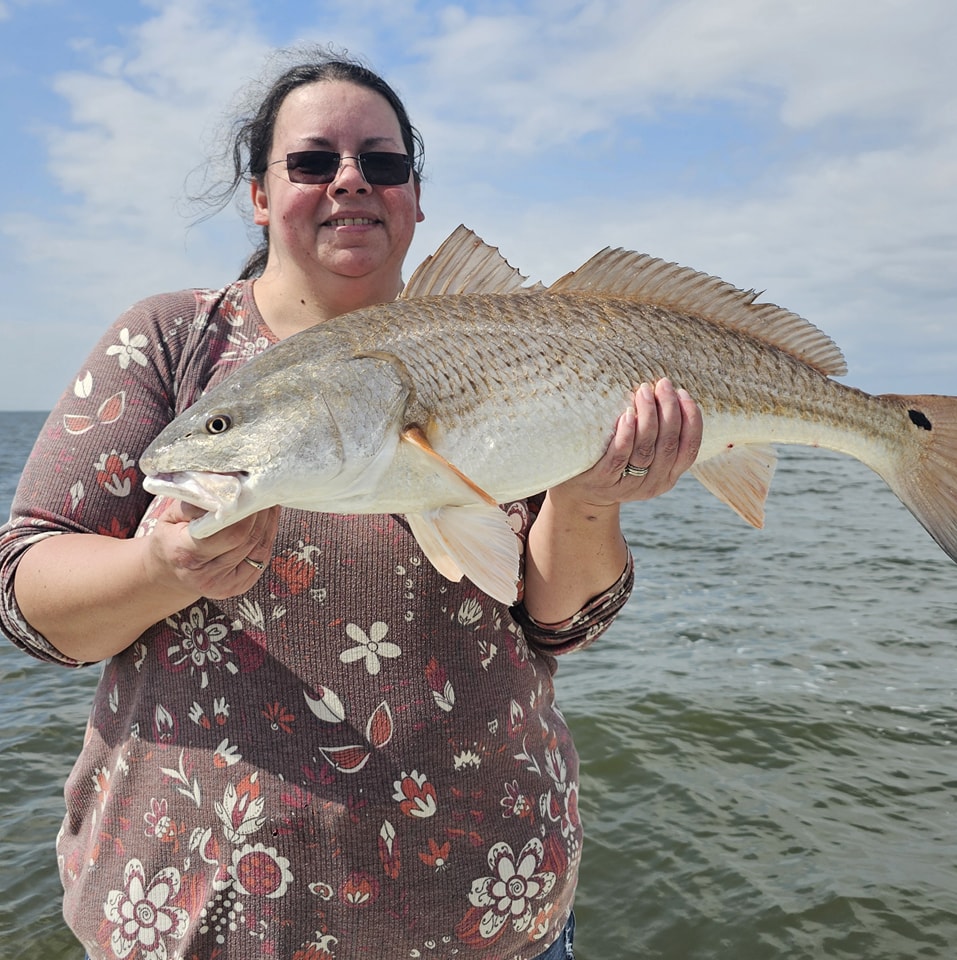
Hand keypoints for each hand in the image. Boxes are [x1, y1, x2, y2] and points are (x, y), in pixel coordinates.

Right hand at [147, 498, 280, 599]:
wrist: (166, 572)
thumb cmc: (169, 536)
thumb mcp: (171, 515)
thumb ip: (197, 502)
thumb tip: (227, 484)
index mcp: (185, 554)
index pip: (230, 532)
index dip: (246, 511)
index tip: (252, 489)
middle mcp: (206, 575)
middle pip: (248, 539)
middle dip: (260, 513)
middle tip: (265, 489)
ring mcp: (225, 585)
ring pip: (259, 547)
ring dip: (268, 522)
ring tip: (268, 500)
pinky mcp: (239, 587)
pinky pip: (262, 557)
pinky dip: (267, 535)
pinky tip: (268, 518)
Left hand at [551, 378, 701, 507]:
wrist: (582, 492)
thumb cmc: (617, 461)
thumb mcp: (645, 454)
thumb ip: (660, 435)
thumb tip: (670, 392)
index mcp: (669, 476)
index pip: (690, 449)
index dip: (691, 420)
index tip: (683, 393)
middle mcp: (653, 484)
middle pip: (669, 445)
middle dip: (669, 410)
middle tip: (663, 384)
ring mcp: (628, 485)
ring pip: (645, 449)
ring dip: (648, 417)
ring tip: (644, 392)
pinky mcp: (604, 480)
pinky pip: (619, 457)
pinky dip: (626, 435)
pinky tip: (628, 415)